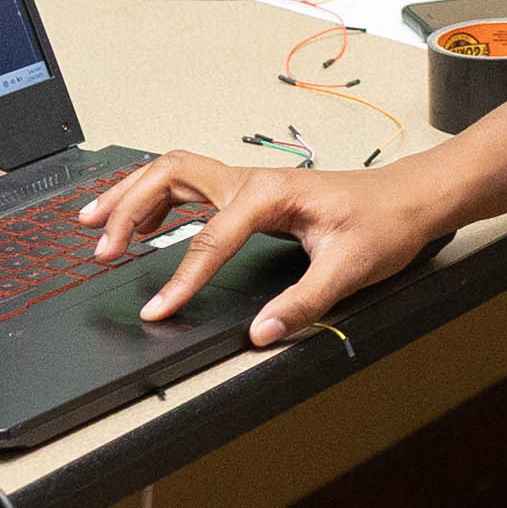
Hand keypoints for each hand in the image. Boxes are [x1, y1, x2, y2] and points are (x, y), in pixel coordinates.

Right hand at [72, 144, 467, 341]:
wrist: (410, 198)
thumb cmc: (384, 222)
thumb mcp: (349, 269)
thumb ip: (302, 303)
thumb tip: (261, 333)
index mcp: (270, 194)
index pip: (210, 238)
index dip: (181, 279)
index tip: (158, 309)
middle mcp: (252, 181)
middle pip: (169, 176)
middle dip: (128, 208)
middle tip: (101, 247)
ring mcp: (249, 184)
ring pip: (173, 174)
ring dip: (132, 196)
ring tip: (96, 228)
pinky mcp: (252, 194)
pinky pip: (191, 186)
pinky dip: (157, 199)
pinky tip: (142, 224)